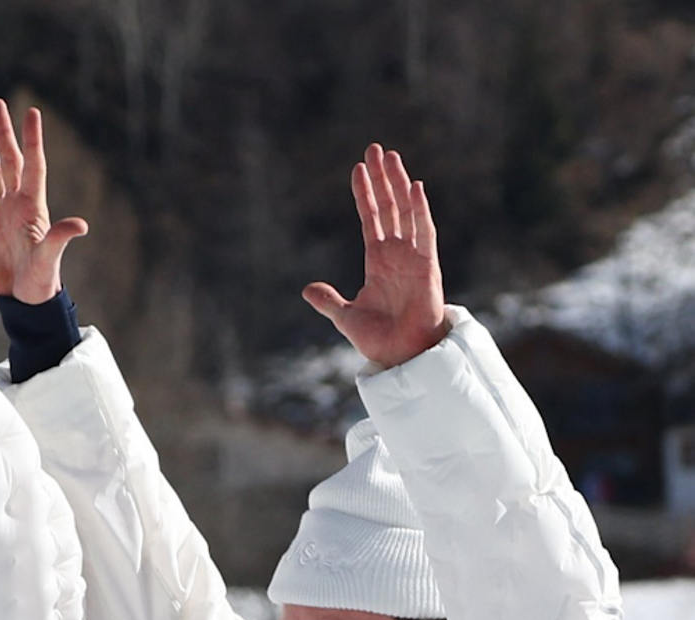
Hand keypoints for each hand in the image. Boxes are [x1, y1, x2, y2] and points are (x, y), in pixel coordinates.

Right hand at [0, 99, 86, 301]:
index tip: (31, 111)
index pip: (32, 164)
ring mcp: (2, 216)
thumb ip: (60, 238)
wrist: (26, 302)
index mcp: (32, 206)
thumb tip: (80, 225)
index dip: (32, 138)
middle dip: (4, 132)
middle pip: (10, 160)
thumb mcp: (50, 259)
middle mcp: (17, 205)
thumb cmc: (41, 282)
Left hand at [303, 143, 446, 369]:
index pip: (371, 218)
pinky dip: (420, 210)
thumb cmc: (379, 340)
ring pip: (406, 210)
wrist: (401, 356)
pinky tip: (415, 187)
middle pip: (389, 206)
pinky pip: (424, 232)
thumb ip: (329, 301)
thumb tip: (306, 289)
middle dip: (381, 178)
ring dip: (399, 183)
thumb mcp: (346, 317)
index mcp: (378, 261)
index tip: (357, 169)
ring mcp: (413, 256)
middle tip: (374, 148)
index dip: (365, 194)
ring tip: (390, 156)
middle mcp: (397, 253)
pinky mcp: (427, 265)